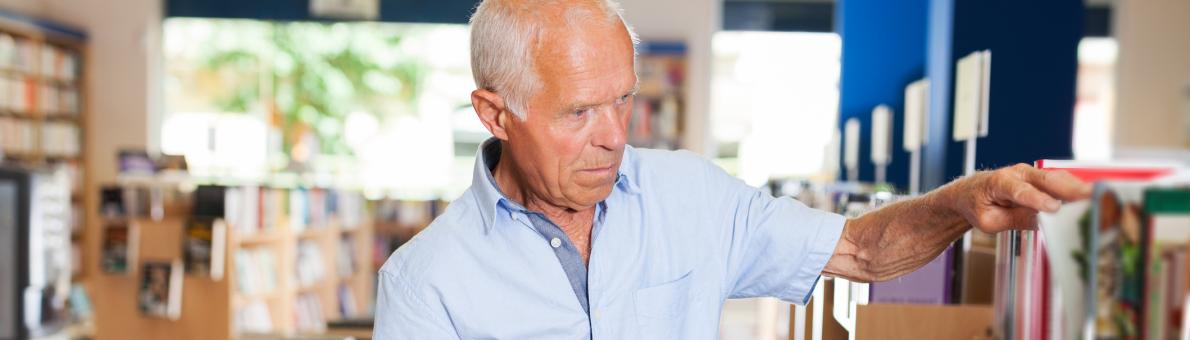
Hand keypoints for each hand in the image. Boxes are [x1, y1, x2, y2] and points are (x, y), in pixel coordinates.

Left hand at [935, 163, 1092, 232]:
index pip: (1019, 191)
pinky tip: (1093, 196)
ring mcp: (1030, 173)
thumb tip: (1042, 221)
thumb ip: (1014, 219)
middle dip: (1068, 189)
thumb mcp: (989, 221)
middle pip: (1045, 180)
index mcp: (998, 182)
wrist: (970, 192)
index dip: (1037, 200)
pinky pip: (1060, 181)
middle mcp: (1017, 173)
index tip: (1054, 209)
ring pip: (1057, 178)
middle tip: (1089, 198)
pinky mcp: (1041, 179)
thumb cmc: (977, 206)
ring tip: (1099, 197)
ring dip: (1078, 187)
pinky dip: (1077, 188)